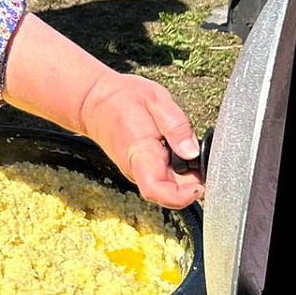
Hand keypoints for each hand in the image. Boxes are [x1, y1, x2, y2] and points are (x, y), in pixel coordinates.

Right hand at [78, 67, 203, 208]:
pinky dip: (178, 170)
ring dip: (186, 175)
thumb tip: (193, 152)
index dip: (182, 196)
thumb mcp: (155, 98)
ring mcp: (137, 171)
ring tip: (185, 145)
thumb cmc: (121, 98)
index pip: (158, 190)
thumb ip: (176, 125)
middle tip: (202, 154)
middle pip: (169, 192)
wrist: (93, 102)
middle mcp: (137, 168)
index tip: (200, 185)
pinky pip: (164, 179)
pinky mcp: (140, 170)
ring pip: (168, 187)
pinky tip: (178, 149)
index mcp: (140, 151)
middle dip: (193, 180)